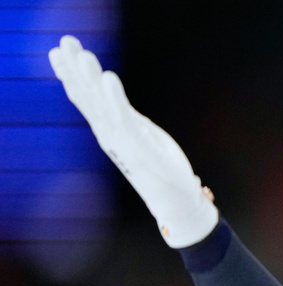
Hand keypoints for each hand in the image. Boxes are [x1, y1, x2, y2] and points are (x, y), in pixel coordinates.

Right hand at [49, 35, 217, 247]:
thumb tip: (122, 106)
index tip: (59, 51)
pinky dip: (115, 98)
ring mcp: (123, 139)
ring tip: (81, 54)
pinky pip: (125, 118)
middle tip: (65, 42)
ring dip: (91, 78)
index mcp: (111, 129)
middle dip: (75, 69)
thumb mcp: (141, 134)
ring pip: (102, 103)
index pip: (86, 97)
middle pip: (89, 96)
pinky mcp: (140, 145)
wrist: (174, 197)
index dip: (71, 75)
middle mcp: (111, 133)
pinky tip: (109, 79)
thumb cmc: (159, 166)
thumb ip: (127, 118)